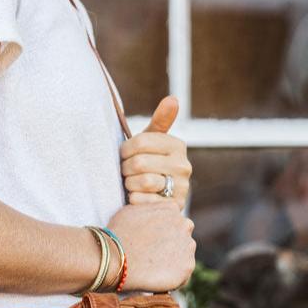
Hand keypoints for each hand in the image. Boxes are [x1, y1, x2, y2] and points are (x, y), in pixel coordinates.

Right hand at [104, 201, 195, 291]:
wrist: (115, 257)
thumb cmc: (118, 233)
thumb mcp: (132, 210)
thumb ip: (150, 210)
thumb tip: (154, 216)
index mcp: (172, 209)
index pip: (175, 222)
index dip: (164, 233)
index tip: (153, 242)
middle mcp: (185, 225)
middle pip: (182, 238)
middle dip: (172, 247)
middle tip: (153, 256)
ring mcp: (188, 246)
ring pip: (184, 257)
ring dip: (173, 262)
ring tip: (152, 268)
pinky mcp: (187, 267)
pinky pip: (183, 275)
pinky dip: (172, 279)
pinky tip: (156, 278)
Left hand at [120, 96, 190, 210]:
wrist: (157, 197)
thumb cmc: (149, 163)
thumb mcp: (153, 141)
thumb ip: (161, 121)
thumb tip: (173, 99)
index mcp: (178, 145)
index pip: (141, 142)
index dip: (125, 149)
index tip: (123, 154)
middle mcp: (184, 166)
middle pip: (139, 163)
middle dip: (125, 168)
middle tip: (125, 171)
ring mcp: (181, 188)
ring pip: (142, 182)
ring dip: (129, 184)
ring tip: (130, 183)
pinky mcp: (173, 208)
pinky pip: (144, 201)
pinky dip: (133, 200)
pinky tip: (135, 197)